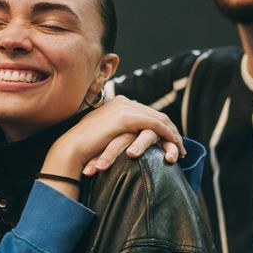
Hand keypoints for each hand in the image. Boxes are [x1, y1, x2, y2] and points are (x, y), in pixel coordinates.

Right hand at [43, 96, 183, 185]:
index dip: (161, 127)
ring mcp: (125, 107)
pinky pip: (155, 124)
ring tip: (180, 150)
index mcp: (117, 103)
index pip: (146, 113)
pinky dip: (168, 135)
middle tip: (180, 146)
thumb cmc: (85, 147)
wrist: (72, 148)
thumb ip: (117, 132)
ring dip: (172, 134)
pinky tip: (175, 146)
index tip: (169, 141)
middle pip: (155, 114)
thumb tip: (126, 140)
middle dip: (170, 130)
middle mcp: (123, 101)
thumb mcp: (104, 135)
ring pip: (159, 118)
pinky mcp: (127, 117)